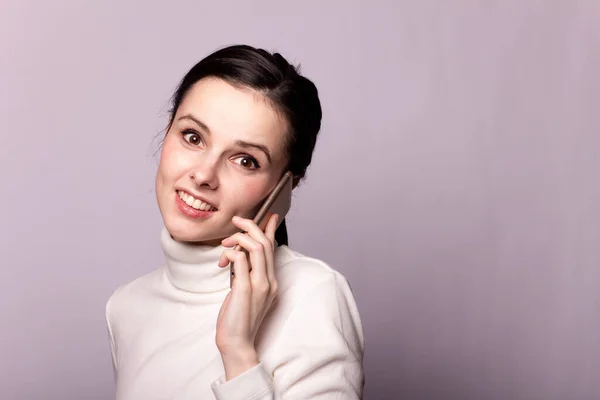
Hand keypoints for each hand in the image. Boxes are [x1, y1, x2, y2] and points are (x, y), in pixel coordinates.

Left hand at [216, 213, 278, 379]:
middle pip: (265, 243)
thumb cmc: (237, 319)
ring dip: (239, 238)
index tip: (269, 215)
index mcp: (271, 281)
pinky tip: (224, 260)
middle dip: (250, 226)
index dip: (271, 229)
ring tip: (226, 243)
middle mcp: (269, 281)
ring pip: (256, 247)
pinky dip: (232, 254)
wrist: (237, 343)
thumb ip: (245, 274)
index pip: (273, 249)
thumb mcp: (244, 291)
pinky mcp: (246, 290)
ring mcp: (259, 285)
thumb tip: (239, 256)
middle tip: (236, 222)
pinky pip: (241, 260)